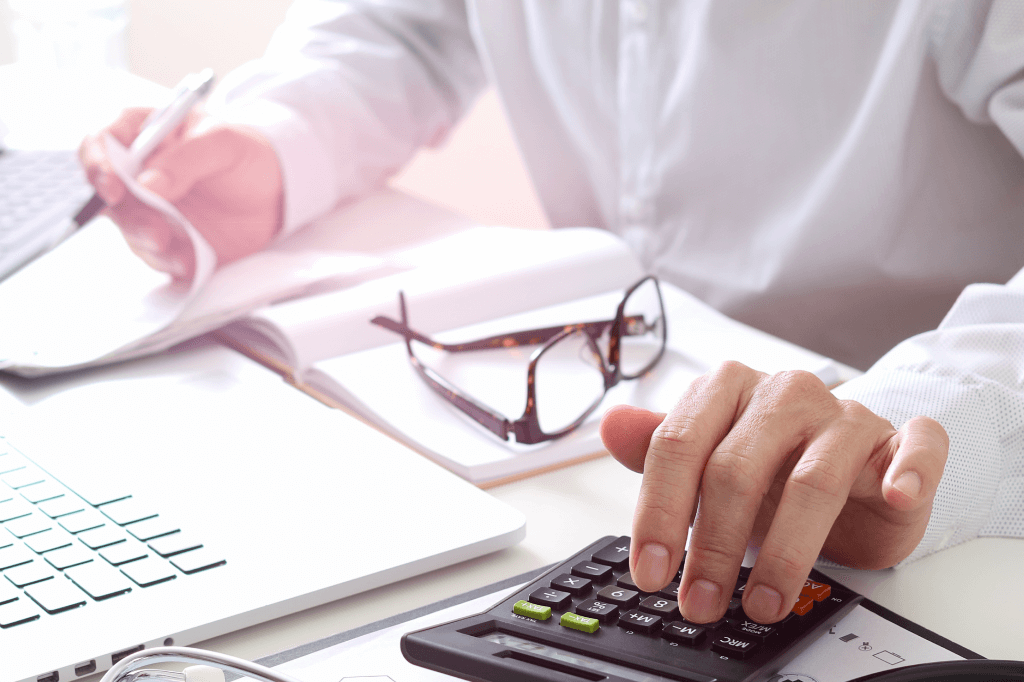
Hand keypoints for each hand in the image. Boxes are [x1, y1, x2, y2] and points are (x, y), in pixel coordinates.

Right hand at [78, 107, 282, 279]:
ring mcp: (151, 208)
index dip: (97, 164)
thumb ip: (185, 159)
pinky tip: (187, 262)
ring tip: (171, 247)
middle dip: (127, 215)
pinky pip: (156, 254)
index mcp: (145, 133)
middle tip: (156, 230)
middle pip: (108, 193)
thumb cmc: (249, 154)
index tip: (112, 188)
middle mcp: (139, 172)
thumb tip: (146, 184)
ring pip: (129, 228)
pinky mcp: (169, 238)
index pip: (101, 143)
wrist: (279, 191)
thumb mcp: (223, 143)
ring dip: (146, 241)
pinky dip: (168, 261)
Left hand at [600, 361, 947, 624]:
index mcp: (727, 389)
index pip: (677, 444)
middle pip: (736, 469)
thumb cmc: (774, 464)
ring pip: (811, 481)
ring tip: (763, 602)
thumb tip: (611, 425)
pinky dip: (907, 472)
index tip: (651, 572)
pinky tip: (892, 497)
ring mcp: (845, 416)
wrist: (852, 462)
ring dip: (785, 552)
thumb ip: (661, 448)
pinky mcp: (899, 441)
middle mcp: (784, 394)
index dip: (658, 513)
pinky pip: (915, 447)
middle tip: (700, 601)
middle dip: (711, 546)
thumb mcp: (710, 459)